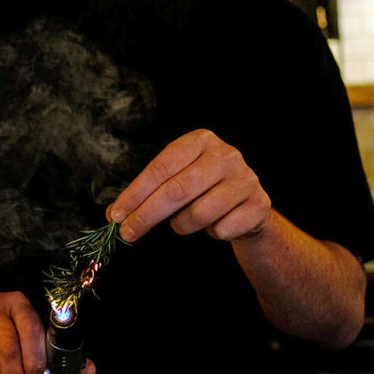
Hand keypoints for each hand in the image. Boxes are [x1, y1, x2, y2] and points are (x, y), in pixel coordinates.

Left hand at [106, 129, 271, 242]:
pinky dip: (212, 233)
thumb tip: (114, 214)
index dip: (136, 193)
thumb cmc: (205, 190)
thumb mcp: (178, 179)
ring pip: (199, 213)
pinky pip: (221, 230)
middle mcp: (226, 154)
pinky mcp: (258, 205)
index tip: (116, 215)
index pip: (161, 168)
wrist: (249, 206)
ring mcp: (245, 179)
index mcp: (201, 140)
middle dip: (147, 215)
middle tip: (128, 233)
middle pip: (177, 190)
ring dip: (183, 225)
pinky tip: (218, 223)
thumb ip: (148, 192)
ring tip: (185, 221)